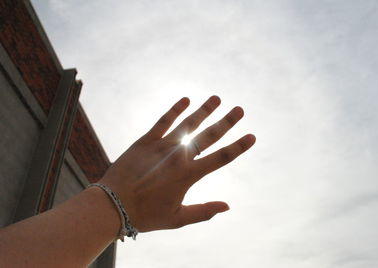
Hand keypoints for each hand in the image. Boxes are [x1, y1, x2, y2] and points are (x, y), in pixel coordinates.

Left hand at [99, 96, 255, 231]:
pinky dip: (174, 110)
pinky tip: (185, 100)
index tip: (251, 136)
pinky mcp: (145, 141)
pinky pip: (163, 122)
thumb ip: (204, 211)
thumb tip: (228, 206)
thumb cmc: (145, 215)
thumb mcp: (177, 219)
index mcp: (188, 176)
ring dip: (203, 111)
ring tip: (216, 98)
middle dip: (226, 122)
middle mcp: (178, 157)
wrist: (112, 205)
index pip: (220, 158)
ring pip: (188, 124)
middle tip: (239, 110)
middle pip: (208, 136)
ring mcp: (162, 146)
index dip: (238, 147)